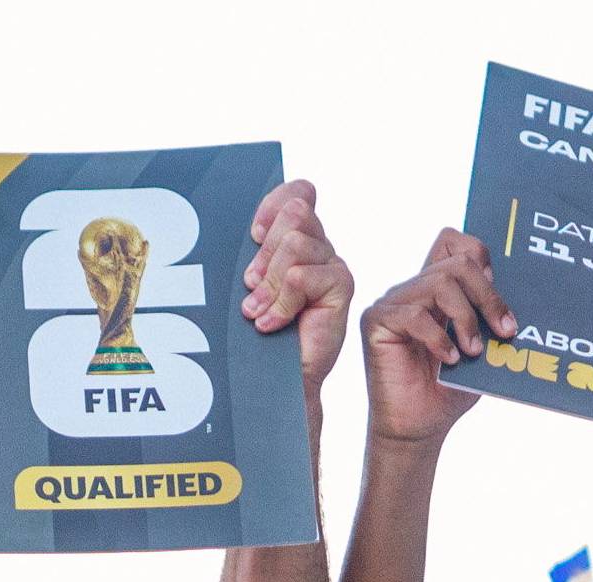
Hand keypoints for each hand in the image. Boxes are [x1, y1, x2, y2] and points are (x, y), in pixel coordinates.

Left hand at [241, 181, 351, 398]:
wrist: (278, 379)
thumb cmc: (261, 333)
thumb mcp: (251, 282)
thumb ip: (255, 251)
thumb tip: (252, 229)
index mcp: (298, 237)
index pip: (296, 192)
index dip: (273, 205)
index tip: (253, 234)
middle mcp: (319, 247)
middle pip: (295, 213)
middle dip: (264, 252)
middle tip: (252, 287)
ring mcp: (332, 265)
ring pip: (295, 244)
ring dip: (269, 282)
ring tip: (259, 311)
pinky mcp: (341, 286)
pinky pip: (301, 276)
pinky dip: (280, 303)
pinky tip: (272, 324)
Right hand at [360, 228, 515, 451]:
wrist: (420, 427)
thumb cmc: (448, 389)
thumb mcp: (481, 347)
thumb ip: (487, 314)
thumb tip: (508, 287)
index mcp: (438, 289)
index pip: (456, 242)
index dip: (482, 259)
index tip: (500, 303)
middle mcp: (414, 289)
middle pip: (457, 262)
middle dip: (488, 296)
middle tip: (504, 331)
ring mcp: (393, 303)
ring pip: (439, 282)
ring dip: (466, 318)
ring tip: (472, 351)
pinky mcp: (376, 322)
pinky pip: (414, 314)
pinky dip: (438, 337)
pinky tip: (449, 360)